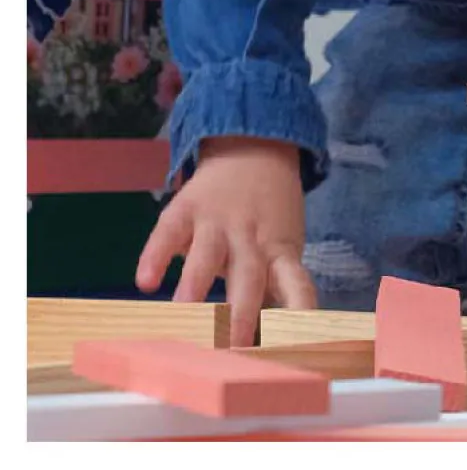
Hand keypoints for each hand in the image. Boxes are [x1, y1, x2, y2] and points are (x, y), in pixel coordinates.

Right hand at [136, 136, 316, 346]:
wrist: (254, 149)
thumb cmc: (269, 215)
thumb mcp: (283, 244)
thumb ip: (278, 287)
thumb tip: (278, 343)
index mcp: (279, 250)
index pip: (294, 283)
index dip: (295, 311)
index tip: (293, 342)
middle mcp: (251, 238)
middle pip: (249, 275)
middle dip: (241, 309)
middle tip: (231, 343)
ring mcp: (218, 222)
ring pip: (209, 254)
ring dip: (197, 282)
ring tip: (183, 312)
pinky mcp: (186, 208)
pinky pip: (170, 232)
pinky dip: (157, 255)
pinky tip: (146, 281)